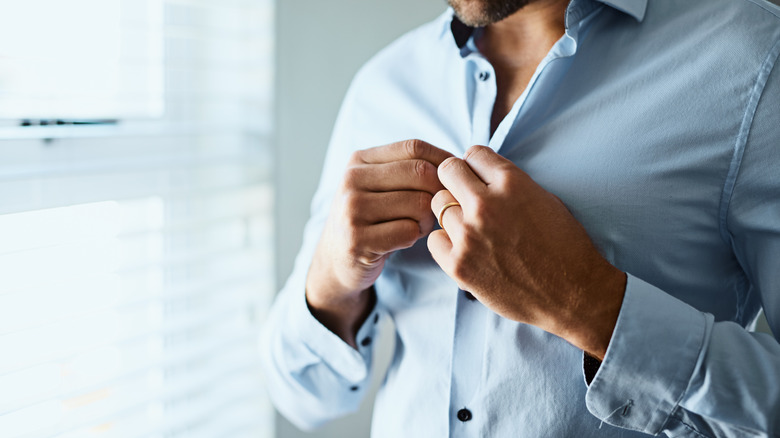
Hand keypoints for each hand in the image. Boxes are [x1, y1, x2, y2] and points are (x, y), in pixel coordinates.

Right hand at [307, 139, 453, 346]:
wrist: (336, 259)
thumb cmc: (371, 219)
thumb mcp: (380, 186)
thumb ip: (409, 169)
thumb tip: (458, 163)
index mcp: (360, 160)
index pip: (414, 148)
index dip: (443, 161)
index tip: (455, 179)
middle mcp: (352, 180)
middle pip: (421, 173)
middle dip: (439, 192)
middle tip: (437, 209)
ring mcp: (352, 210)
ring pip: (419, 203)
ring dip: (429, 218)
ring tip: (419, 225)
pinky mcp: (357, 240)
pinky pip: (408, 232)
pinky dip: (415, 237)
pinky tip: (405, 239)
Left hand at [428, 146, 625, 358]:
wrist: (574, 294)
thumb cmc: (564, 246)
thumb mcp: (544, 198)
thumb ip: (508, 183)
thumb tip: (481, 175)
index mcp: (511, 182)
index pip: (473, 152)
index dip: (476, 166)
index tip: (480, 179)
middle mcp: (486, 204)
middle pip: (448, 171)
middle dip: (456, 181)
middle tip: (468, 199)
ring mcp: (469, 235)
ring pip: (438, 205)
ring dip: (452, 213)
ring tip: (473, 229)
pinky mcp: (459, 264)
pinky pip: (434, 239)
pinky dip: (446, 243)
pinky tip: (466, 250)